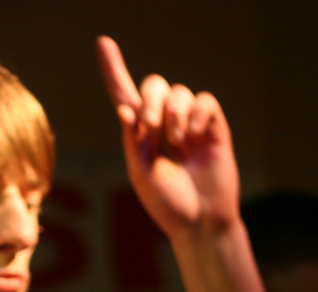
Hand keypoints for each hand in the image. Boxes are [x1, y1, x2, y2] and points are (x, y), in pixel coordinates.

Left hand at [95, 35, 241, 238]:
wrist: (200, 223)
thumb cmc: (168, 205)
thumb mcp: (142, 174)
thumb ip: (133, 141)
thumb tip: (125, 109)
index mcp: (140, 134)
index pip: (124, 94)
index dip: (114, 69)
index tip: (103, 43)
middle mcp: (164, 124)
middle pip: (155, 84)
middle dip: (151, 99)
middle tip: (150, 124)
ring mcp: (191, 124)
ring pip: (180, 92)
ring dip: (175, 114)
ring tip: (179, 143)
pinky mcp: (214, 128)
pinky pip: (205, 101)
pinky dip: (198, 115)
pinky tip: (195, 137)